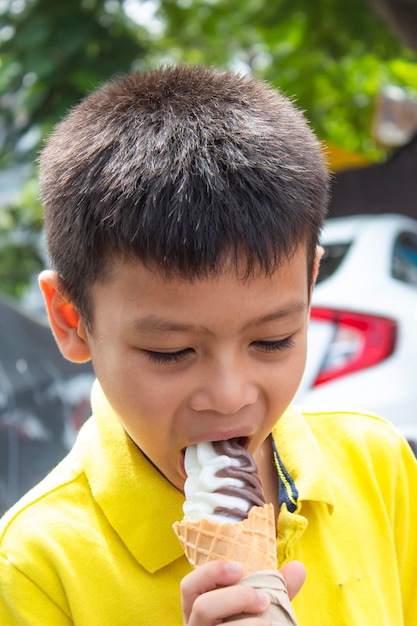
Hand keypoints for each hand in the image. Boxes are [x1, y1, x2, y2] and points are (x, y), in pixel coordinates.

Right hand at [181, 561, 305, 625]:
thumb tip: (298, 568)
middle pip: (203, 607)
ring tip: (275, 624)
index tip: (240, 568)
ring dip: (250, 625)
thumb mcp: (255, 610)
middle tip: (264, 600)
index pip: (189, 586)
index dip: (211, 573)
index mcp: (197, 611)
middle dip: (237, 598)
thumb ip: (273, 591)